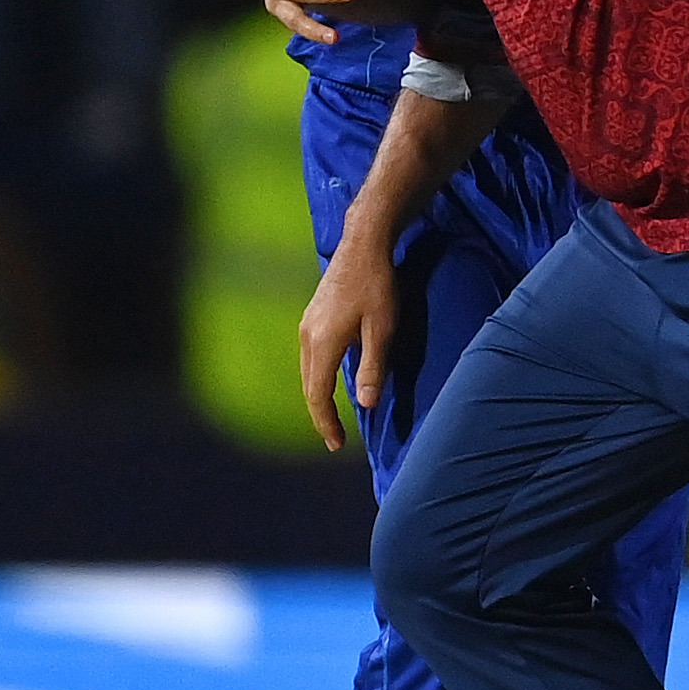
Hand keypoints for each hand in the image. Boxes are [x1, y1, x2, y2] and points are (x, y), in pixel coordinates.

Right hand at [296, 225, 405, 455]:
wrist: (363, 244)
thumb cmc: (378, 286)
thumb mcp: (382, 330)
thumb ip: (371, 368)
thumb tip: (366, 404)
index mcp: (323, 344)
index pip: (318, 395)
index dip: (326, 423)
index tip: (336, 445)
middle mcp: (307, 337)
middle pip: (308, 387)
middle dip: (321, 414)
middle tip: (335, 438)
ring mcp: (306, 325)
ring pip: (307, 372)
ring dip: (319, 396)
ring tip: (333, 416)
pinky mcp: (311, 317)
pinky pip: (310, 357)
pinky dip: (318, 376)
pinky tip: (332, 380)